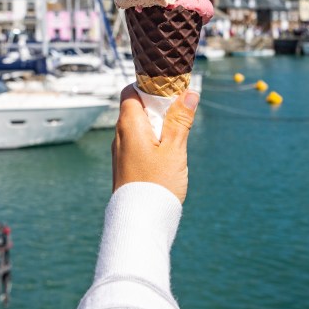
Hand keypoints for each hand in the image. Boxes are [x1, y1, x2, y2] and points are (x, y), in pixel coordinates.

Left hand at [112, 85, 199, 203]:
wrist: (140, 222)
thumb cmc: (157, 184)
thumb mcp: (175, 149)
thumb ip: (180, 119)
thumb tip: (188, 93)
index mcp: (129, 125)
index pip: (131, 92)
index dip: (148, 86)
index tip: (169, 88)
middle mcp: (120, 136)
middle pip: (135, 108)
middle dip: (157, 106)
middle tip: (180, 111)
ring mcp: (121, 153)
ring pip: (137, 127)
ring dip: (156, 125)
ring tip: (177, 133)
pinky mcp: (125, 167)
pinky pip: (137, 144)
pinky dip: (151, 140)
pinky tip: (167, 153)